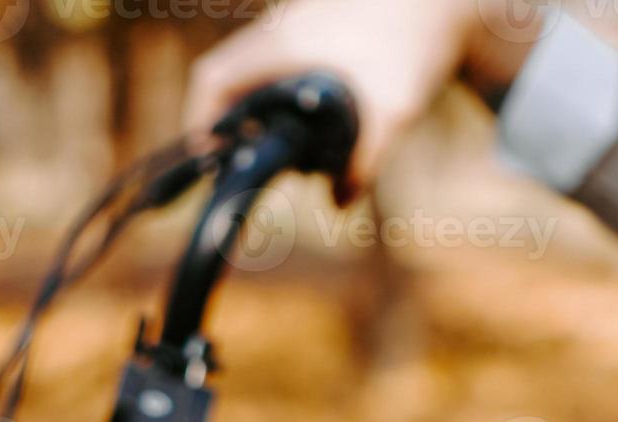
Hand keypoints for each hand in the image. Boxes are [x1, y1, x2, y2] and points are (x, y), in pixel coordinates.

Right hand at [184, 0, 542, 199]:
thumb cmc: (416, 42)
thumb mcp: (394, 111)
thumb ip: (364, 164)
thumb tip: (338, 204)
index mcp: (283, 42)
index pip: (213, 79)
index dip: (201, 120)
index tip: (211, 157)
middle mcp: (280, 26)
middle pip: (229, 76)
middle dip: (231, 122)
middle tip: (249, 160)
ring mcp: (297, 21)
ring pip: (255, 67)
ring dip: (256, 106)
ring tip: (277, 144)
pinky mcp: (317, 23)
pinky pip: (280, 60)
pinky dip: (281, 91)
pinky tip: (308, 118)